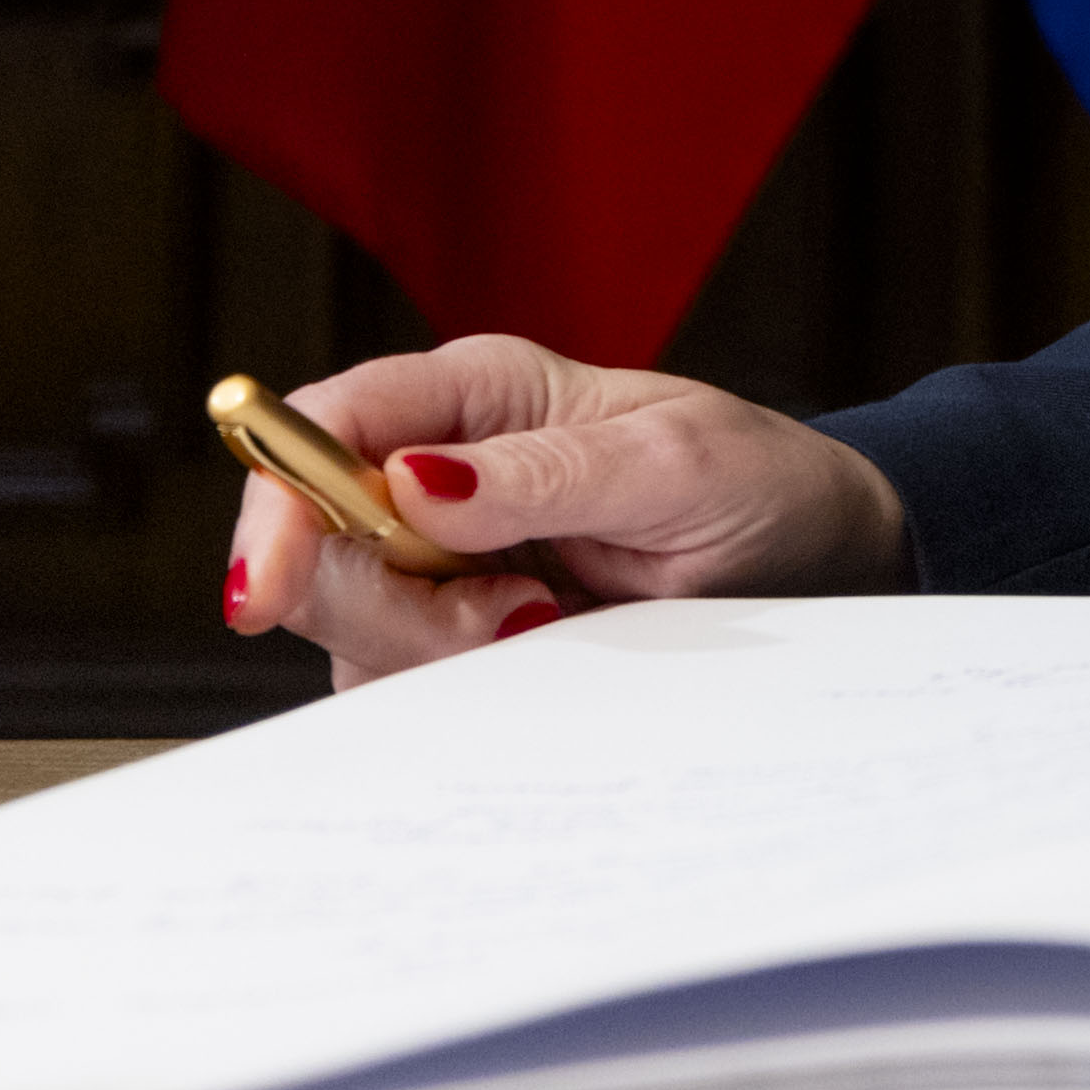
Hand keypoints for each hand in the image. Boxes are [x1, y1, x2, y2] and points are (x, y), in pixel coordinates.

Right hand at [223, 333, 913, 685]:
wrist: (821, 561)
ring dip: (437, 653)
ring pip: (352, 625)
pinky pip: (402, 681)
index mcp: (477, 394)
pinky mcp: (463, 635)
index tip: (268, 587)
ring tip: (556, 625)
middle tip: (516, 616)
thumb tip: (411, 484)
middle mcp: (439, 470)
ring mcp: (444, 559)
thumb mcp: (673, 465)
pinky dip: (458, 695)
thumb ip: (544, 476)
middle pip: (316, 543)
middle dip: (388, 603)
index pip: (326, 425)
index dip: (278, 501)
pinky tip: (544, 658)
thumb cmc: (757, 484)